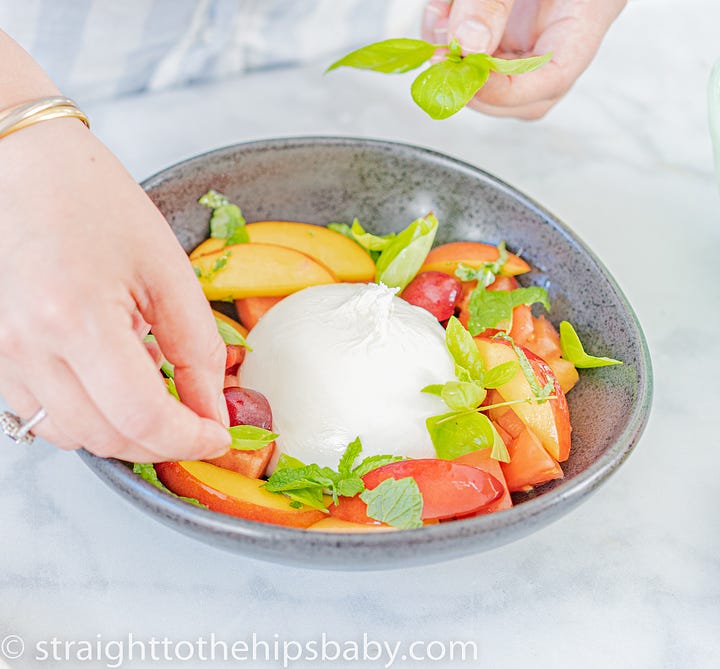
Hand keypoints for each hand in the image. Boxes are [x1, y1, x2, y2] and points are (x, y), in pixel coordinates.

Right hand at [0, 118, 230, 461]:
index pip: (142, 417)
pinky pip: (43, 414)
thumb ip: (196, 349)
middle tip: (197, 419)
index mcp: (75, 319)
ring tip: (154, 390)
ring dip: (125, 431)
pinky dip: (89, 414)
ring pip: (72, 436)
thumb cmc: (97, 203)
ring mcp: (0, 355)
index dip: (189, 439)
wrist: (24, 168)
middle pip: (107, 437)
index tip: (218, 437)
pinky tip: (113, 381)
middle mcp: (25, 347)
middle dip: (162, 440)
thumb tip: (212, 413)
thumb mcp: (167, 271)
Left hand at [423, 0, 625, 118]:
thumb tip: (468, 45)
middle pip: (531, 91)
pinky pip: (486, 44)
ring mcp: (542, 21)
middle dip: (481, 86)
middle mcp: (568, 21)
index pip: (555, 75)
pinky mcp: (516, 14)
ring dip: (462, 61)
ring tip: (439, 27)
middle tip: (443, 63)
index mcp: (590, 5)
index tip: (464, 79)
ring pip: (503, 72)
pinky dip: (456, 35)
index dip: (506, 90)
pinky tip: (442, 12)